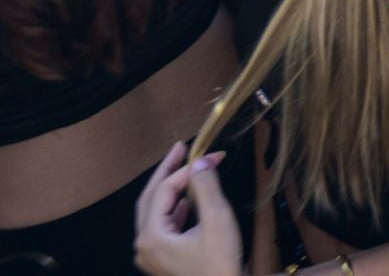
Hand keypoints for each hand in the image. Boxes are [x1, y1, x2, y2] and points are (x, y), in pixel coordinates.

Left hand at [133, 143, 239, 275]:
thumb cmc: (220, 265)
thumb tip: (201, 161)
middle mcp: (144, 245)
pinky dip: (173, 208)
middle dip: (165, 171)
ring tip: (182, 169)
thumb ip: (206, 188)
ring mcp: (151, 255)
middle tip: (180, 148)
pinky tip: (185, 202)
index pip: (165, 189)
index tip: (213, 154)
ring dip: (168, 189)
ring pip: (154, 212)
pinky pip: (162, 226)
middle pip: (149, 198)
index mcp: (152, 235)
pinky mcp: (162, 261)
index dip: (188, 168)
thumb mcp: (217, 221)